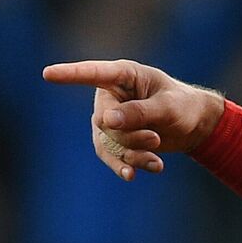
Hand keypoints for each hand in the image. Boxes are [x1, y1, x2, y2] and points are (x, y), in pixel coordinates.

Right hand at [42, 59, 224, 180]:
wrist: (194, 125)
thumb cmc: (183, 106)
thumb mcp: (167, 107)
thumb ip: (138, 112)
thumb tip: (105, 121)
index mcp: (123, 76)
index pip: (93, 73)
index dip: (70, 74)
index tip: (48, 74)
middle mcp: (111, 96)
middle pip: (103, 121)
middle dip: (129, 136)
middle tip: (155, 138)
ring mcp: (110, 119)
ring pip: (108, 143)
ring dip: (132, 153)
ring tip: (157, 157)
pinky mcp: (115, 139)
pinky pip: (113, 156)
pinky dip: (130, 165)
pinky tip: (153, 169)